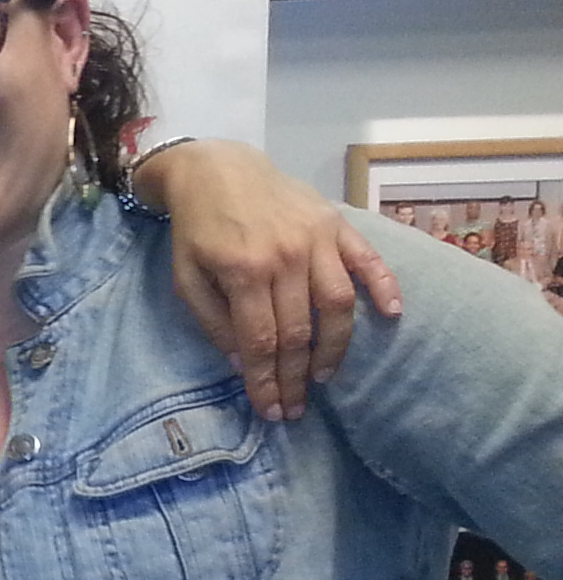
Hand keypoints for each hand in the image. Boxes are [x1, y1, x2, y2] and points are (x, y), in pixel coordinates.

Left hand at [138, 140, 401, 423]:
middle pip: (299, 330)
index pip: (262, 341)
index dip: (267, 381)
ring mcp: (316, 239)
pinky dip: (384, 285)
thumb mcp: (187, 277)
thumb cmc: (198, 229)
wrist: (218, 170)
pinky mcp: (337, 224)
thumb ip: (213, 320)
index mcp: (243, 271)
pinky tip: (392, 314)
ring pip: (337, 303)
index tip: (271, 409)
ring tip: (325, 375)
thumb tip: (243, 363)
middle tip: (297, 407)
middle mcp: (286, 257)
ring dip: (336, 346)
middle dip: (297, 376)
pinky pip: (368, 258)